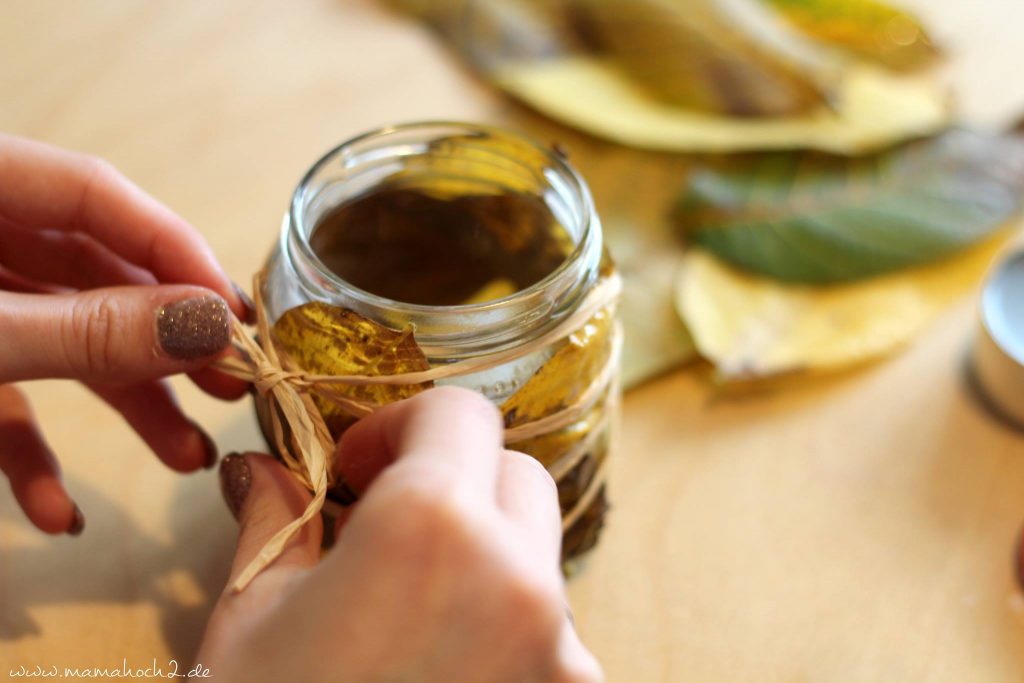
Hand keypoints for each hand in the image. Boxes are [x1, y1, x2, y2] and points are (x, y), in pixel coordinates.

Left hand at [0, 134, 252, 535]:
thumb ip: (83, 331)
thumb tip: (207, 326)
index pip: (97, 194)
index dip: (175, 249)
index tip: (234, 317)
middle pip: (91, 273)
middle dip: (163, 338)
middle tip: (233, 384)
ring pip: (57, 340)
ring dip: (120, 403)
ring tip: (186, 456)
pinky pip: (1, 395)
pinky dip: (31, 453)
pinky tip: (59, 511)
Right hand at [199, 387, 603, 682]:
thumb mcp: (252, 619)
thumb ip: (275, 519)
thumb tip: (262, 466)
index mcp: (435, 529)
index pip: (462, 412)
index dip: (403, 423)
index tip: (358, 467)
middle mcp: (521, 580)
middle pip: (515, 475)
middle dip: (453, 481)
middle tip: (384, 523)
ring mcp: (563, 653)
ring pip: (536, 558)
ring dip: (481, 559)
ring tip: (409, 615)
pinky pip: (550, 634)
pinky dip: (504, 629)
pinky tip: (443, 672)